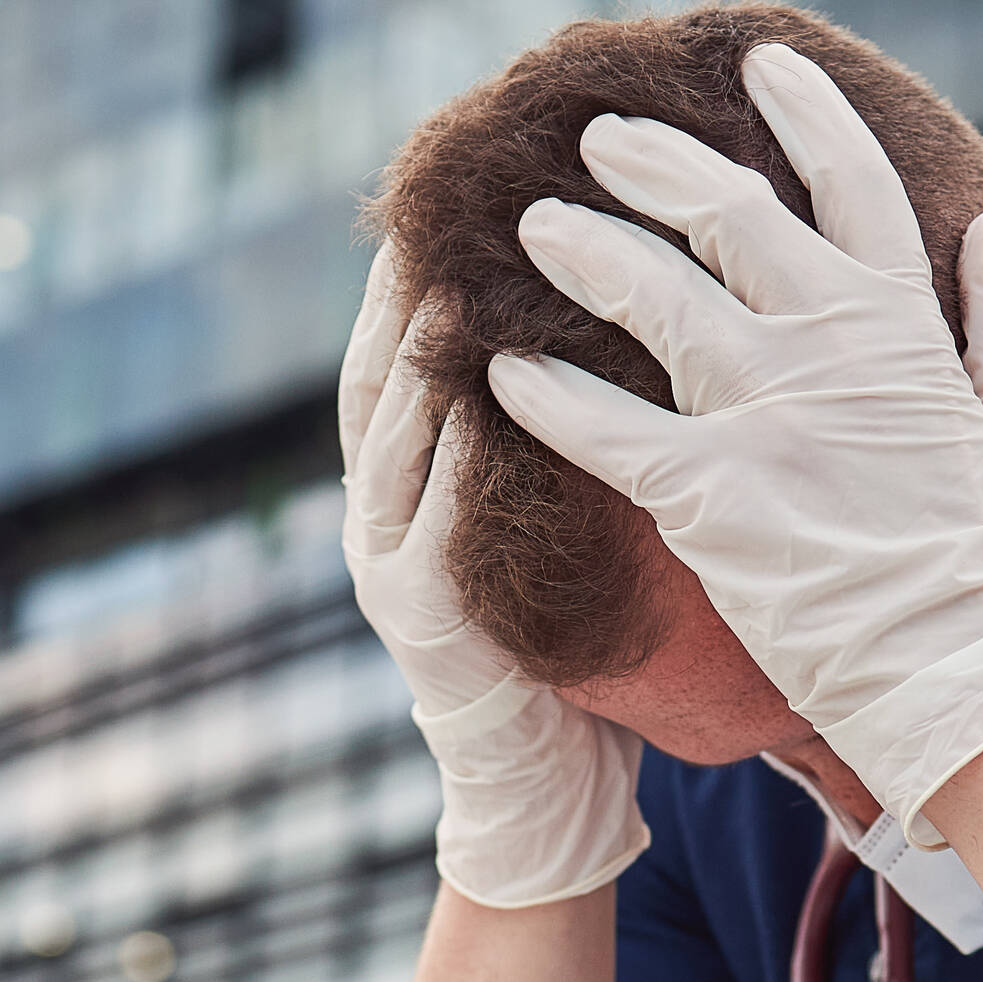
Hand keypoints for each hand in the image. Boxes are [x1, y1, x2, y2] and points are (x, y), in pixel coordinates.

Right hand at [339, 244, 649, 908]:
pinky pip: (434, 511)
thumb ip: (551, 437)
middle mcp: (376, 513)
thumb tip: (606, 322)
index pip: (396, 351)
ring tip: (459, 260)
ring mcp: (385, 564)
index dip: (412, 269)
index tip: (451, 188)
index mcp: (405, 485)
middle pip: (377, 370)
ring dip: (421, 346)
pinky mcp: (420, 616)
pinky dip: (454, 446)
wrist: (543, 793)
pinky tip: (485, 386)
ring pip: (392, 430)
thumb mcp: (551, 522)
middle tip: (443, 194)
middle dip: (403, 281)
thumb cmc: (569, 646)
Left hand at [483, 43, 982, 846]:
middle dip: (654, 164)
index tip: (759, 61)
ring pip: (651, 294)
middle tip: (597, 137)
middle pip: (727, 213)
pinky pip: (604, 427)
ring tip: (533, 224)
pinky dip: (546, 394)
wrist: (959, 666)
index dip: (801, 113)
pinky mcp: (707, 493)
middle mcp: (827, 345)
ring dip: (583, 249)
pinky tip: (499, 369)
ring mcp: (763, 413)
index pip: (850, 181)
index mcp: (903, 322)